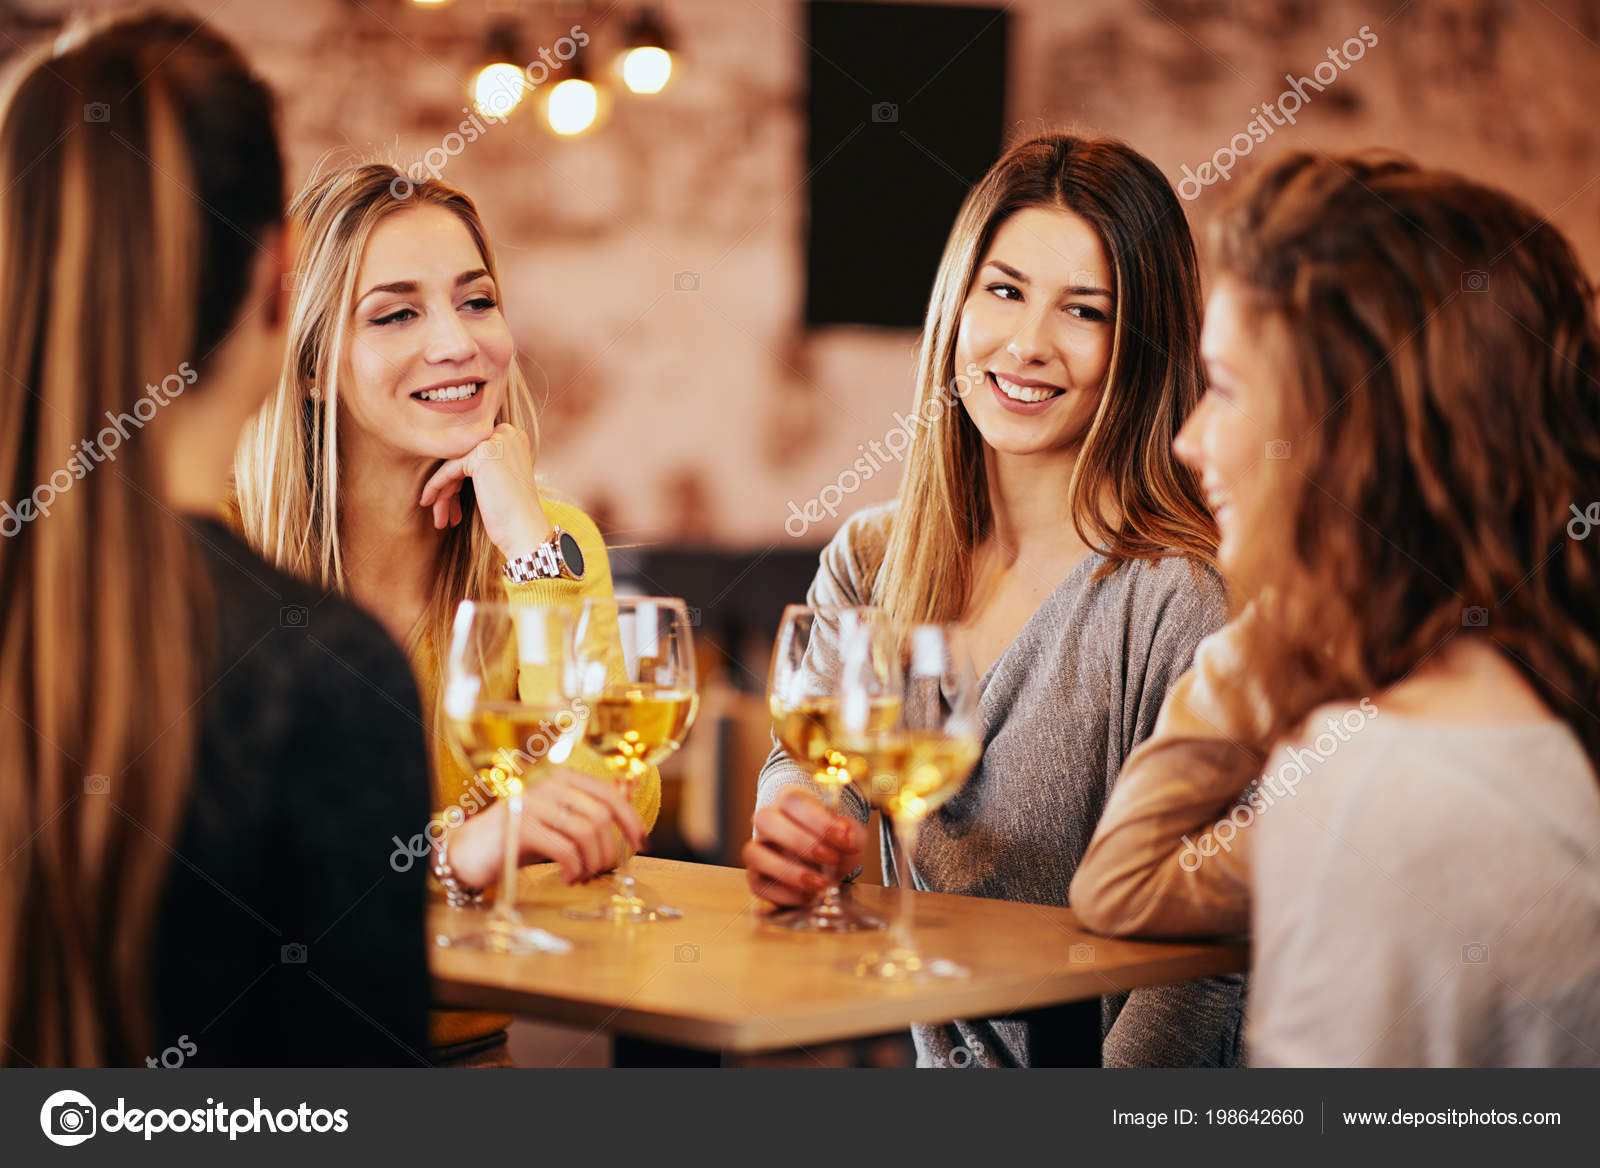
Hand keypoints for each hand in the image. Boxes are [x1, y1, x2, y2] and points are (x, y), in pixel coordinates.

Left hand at [418, 422, 553, 558]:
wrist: (525, 530)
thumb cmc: (515, 513)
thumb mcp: (501, 479)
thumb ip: (483, 465)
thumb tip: (451, 461)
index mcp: (514, 438)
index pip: (474, 453)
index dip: (460, 478)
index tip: (454, 501)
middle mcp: (507, 434)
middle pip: (463, 458)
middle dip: (450, 487)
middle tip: (445, 512)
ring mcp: (496, 442)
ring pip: (454, 465)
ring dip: (443, 493)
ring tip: (439, 518)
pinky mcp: (482, 454)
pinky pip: (449, 470)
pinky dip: (436, 486)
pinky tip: (428, 502)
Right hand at [446, 770, 647, 887]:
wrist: (470, 852)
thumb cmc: (521, 838)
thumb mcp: (559, 821)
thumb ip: (589, 809)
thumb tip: (630, 797)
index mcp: (560, 776)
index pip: (609, 793)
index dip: (631, 820)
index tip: (642, 844)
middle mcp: (546, 782)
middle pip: (600, 816)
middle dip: (609, 850)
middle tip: (603, 870)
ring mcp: (531, 802)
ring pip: (585, 833)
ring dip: (592, 862)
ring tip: (583, 875)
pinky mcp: (519, 826)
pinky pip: (564, 849)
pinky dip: (574, 868)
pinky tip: (569, 877)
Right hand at [742, 787, 865, 906]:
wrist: (828, 872)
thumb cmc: (835, 846)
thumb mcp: (851, 837)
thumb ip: (852, 832)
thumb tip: (845, 834)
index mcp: (790, 803)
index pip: (791, 799)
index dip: (816, 818)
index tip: (842, 837)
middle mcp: (768, 823)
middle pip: (764, 819)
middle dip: (799, 841)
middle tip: (830, 858)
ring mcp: (758, 850)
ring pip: (753, 853)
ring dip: (788, 871)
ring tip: (818, 883)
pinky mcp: (756, 878)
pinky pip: (758, 885)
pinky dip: (785, 894)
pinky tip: (808, 896)